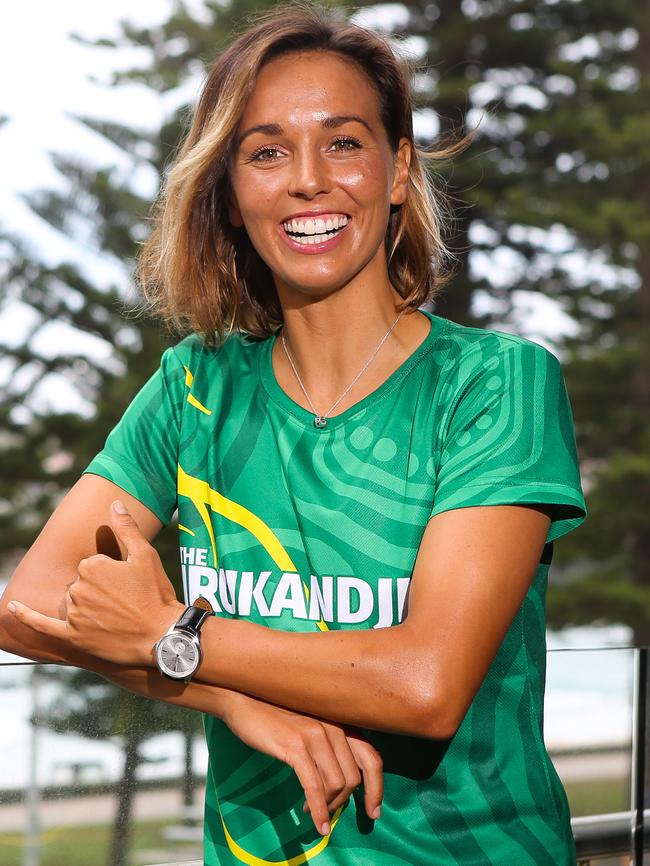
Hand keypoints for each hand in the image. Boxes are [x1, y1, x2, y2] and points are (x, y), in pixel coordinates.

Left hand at [7, 500, 182, 665]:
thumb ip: (126, 528)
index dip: (111, 575)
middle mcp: (78, 588)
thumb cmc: (155, 593)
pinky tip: (12, 607)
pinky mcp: (71, 636)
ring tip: (114, 616)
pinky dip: (25, 616)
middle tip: (124, 601)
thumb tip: (114, 503)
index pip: (91, 566)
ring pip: (72, 602)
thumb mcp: (145, 555)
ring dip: (87, 606)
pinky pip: (42, 624)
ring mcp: (73, 613)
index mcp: (92, 565)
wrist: (160, 635)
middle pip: (80, 584)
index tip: (127, 585)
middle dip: (98, 591)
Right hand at [222, 693, 382, 835]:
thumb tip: (343, 780)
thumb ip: (330, 742)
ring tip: (314, 811)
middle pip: (354, 777)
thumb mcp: (310, 723)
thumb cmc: (275, 713)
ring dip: (328, 806)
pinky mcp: (296, 746)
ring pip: (337, 784)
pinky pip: (315, 787)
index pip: (372, 758)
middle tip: (332, 814)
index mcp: (341, 721)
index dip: (376, 789)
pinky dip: (319, 811)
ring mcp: (316, 734)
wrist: (243, 698)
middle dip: (345, 802)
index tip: (373, 811)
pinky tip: (317, 823)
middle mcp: (334, 725)